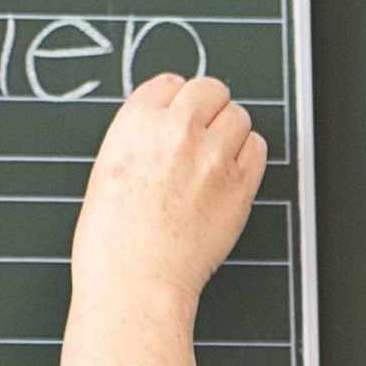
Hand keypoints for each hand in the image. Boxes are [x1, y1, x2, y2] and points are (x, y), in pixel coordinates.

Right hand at [68, 75, 268, 319]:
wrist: (135, 282)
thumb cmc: (112, 242)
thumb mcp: (107, 171)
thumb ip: (141, 139)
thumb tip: (168, 124)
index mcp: (136, 123)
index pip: (170, 83)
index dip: (176, 101)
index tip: (178, 117)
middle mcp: (177, 131)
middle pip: (211, 89)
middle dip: (208, 108)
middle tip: (202, 135)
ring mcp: (213, 157)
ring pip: (239, 116)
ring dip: (230, 132)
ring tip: (213, 161)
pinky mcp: (239, 185)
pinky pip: (257, 148)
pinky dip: (247, 156)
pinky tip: (228, 176)